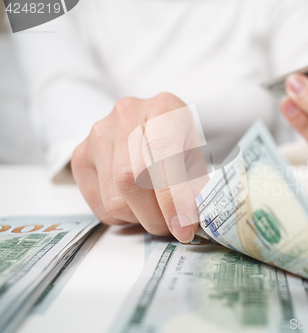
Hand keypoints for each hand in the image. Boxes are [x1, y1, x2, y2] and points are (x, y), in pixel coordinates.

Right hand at [72, 93, 206, 241]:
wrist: (149, 127)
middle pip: (132, 179)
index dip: (172, 195)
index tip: (183, 226)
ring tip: (155, 209)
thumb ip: (196, 189)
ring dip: (140, 218)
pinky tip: (135, 204)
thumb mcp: (197, 160)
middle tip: (172, 227)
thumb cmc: (178, 145)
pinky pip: (100, 206)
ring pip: (115, 199)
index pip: (162, 152)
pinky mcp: (81, 156)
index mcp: (164, 108)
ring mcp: (99, 133)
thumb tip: (189, 223)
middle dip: (156, 216)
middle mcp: (127, 114)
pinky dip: (123, 218)